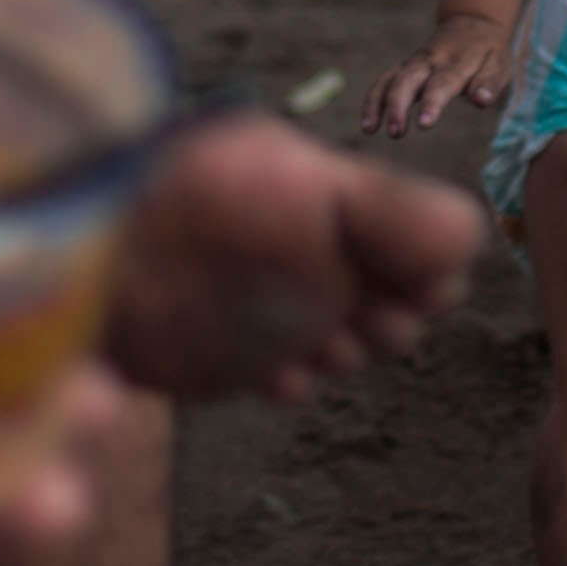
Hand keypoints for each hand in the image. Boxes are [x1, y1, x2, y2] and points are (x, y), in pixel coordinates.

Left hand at [103, 111, 485, 401]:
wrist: (94, 235)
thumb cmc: (206, 195)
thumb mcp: (309, 184)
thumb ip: (392, 210)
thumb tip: (472, 236)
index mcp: (342, 202)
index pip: (423, 249)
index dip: (427, 279)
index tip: (410, 293)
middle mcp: (314, 251)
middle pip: (391, 306)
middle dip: (388, 324)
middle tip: (358, 325)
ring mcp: (272, 302)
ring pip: (341, 346)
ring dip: (343, 355)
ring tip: (316, 350)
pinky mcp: (227, 348)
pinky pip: (280, 375)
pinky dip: (290, 381)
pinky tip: (279, 376)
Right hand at [361, 13, 513, 137]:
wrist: (471, 23)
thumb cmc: (488, 53)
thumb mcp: (500, 64)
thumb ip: (490, 83)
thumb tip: (481, 99)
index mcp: (457, 61)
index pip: (443, 83)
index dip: (432, 102)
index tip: (424, 123)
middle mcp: (431, 60)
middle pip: (408, 79)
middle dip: (398, 105)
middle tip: (395, 132)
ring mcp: (414, 62)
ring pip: (391, 78)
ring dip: (379, 103)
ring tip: (370, 129)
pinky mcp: (404, 67)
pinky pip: (384, 81)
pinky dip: (373, 100)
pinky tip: (368, 126)